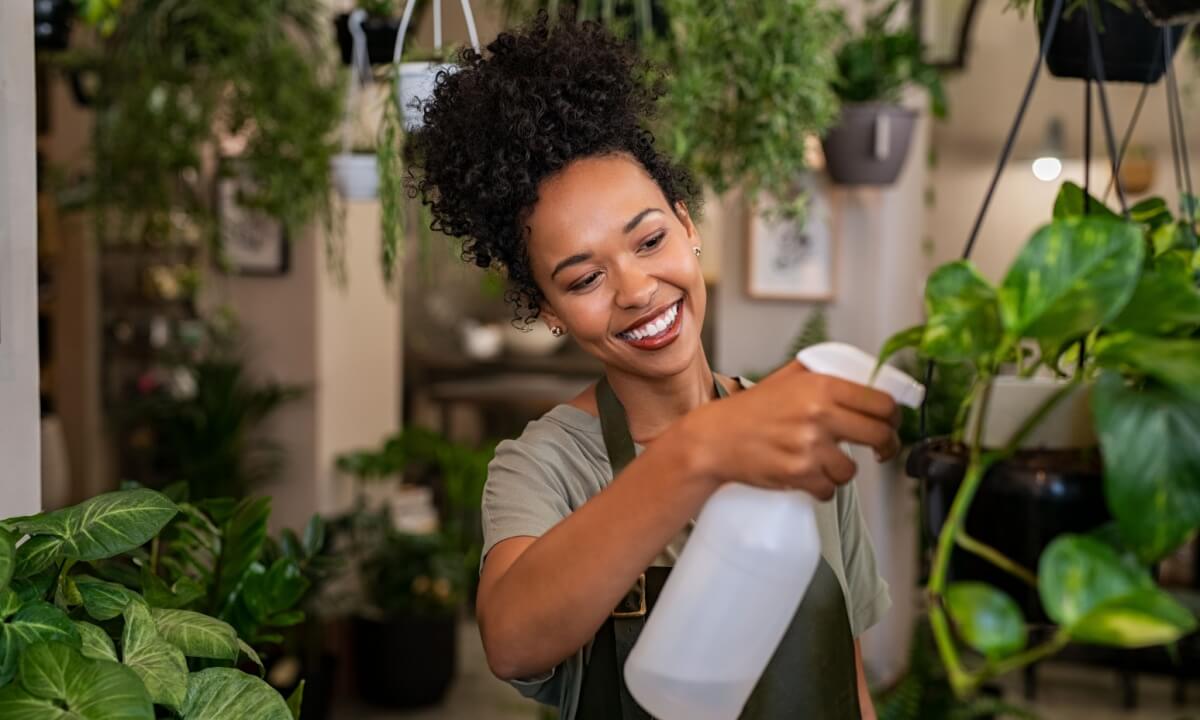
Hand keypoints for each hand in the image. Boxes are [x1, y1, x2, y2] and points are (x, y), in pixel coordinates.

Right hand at [678, 362, 901, 500]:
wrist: (714, 440)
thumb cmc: (748, 411)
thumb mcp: (785, 378)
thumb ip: (822, 373)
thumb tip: (863, 376)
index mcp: (821, 386)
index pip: (881, 403)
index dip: (893, 416)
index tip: (891, 423)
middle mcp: (819, 414)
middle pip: (880, 435)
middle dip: (886, 446)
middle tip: (881, 450)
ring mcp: (809, 446)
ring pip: (852, 470)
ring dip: (842, 470)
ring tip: (823, 462)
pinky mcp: (799, 474)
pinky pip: (829, 489)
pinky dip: (822, 487)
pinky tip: (807, 476)